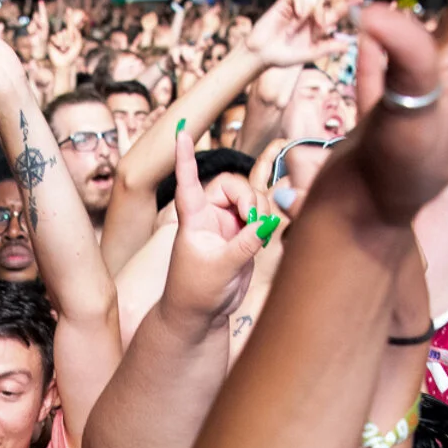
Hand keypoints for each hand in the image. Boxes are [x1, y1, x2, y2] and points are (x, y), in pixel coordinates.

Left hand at [160, 121, 268, 320]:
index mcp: (193, 218)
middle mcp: (210, 216)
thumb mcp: (221, 268)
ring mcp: (228, 225)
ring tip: (257, 236)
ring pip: (252, 200)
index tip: (181, 131)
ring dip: (261, 211)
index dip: (184, 157)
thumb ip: (245, 244)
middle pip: (234, 186)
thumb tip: (266, 223)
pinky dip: (266, 222)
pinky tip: (262, 240)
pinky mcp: (244, 236)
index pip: (188, 182)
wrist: (200, 315)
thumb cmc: (196, 292)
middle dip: (249, 198)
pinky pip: (261, 217)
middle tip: (253, 221)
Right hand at [246, 0, 344, 68]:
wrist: (262, 53)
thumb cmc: (284, 56)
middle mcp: (310, 15)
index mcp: (317, 28)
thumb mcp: (309, 54)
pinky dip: (301, 3)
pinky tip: (298, 15)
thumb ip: (327, 48)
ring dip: (314, 12)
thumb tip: (347, 46)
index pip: (336, 13)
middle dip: (334, 3)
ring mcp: (299, 8)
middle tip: (328, 20)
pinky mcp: (286, 3)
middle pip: (328, 1)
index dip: (348, 4)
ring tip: (303, 26)